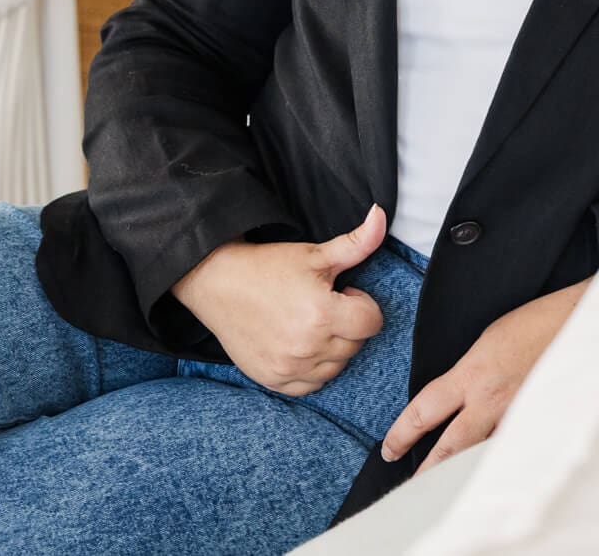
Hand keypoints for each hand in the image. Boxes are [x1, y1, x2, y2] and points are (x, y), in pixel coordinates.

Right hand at [170, 205, 388, 396]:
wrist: (217, 283)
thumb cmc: (268, 266)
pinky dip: (311, 369)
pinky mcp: (275, 380)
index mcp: (323, 313)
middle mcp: (309, 346)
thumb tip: (381, 215)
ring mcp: (291, 367)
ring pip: (337, 366)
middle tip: (320, 305)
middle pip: (356, 344)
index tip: (341, 293)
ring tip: (308, 323)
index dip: (360, 303)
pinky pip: (313, 385)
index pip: (372, 321)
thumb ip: (357, 242)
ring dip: (331, 348)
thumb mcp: (314, 253)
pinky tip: (297, 344)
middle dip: (347, 324)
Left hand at [380, 280, 586, 473]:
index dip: (402, 434)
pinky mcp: (540, 424)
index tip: (390, 449)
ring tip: (447, 485)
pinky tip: (491, 471)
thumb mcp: (486, 340)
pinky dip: (499, 461)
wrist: (579, 322)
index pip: (425, 411)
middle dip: (427, 470)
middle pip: (450, 447)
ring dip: (463, 470)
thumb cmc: (533, 324)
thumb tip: (452, 395)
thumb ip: (467, 373)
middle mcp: (492, 401)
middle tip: (412, 483)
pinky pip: (512, 449)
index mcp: (472, 375)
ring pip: (482, 455)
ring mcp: (518, 417)